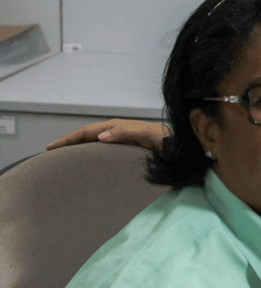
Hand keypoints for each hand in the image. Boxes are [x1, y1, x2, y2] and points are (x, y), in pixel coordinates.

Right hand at [46, 119, 167, 150]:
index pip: (87, 131)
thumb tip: (100, 136)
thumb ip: (126, 133)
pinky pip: (102, 146)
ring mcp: (122, 137)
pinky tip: (88, 159)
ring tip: (64, 155)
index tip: (52, 147)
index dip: (68, 139)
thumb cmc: (168, 141)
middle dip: (68, 141)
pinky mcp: (127, 146)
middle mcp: (118, 130)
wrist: (183, 145)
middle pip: (86, 134)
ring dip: (78, 145)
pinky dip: (90, 150)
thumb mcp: (148, 135)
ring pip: (93, 139)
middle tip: (50, 152)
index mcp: (118, 127)